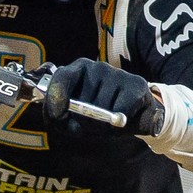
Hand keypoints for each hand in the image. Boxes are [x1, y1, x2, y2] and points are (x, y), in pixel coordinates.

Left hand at [43, 58, 161, 134]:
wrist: (129, 122)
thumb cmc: (95, 118)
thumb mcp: (71, 121)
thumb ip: (58, 118)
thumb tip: (60, 115)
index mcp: (78, 70)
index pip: (62, 77)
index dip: (57, 99)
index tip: (58, 116)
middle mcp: (97, 67)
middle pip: (82, 100)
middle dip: (84, 121)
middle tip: (91, 125)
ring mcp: (117, 73)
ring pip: (101, 108)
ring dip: (102, 125)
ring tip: (107, 123)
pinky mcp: (136, 84)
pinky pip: (121, 111)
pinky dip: (119, 124)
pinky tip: (122, 120)